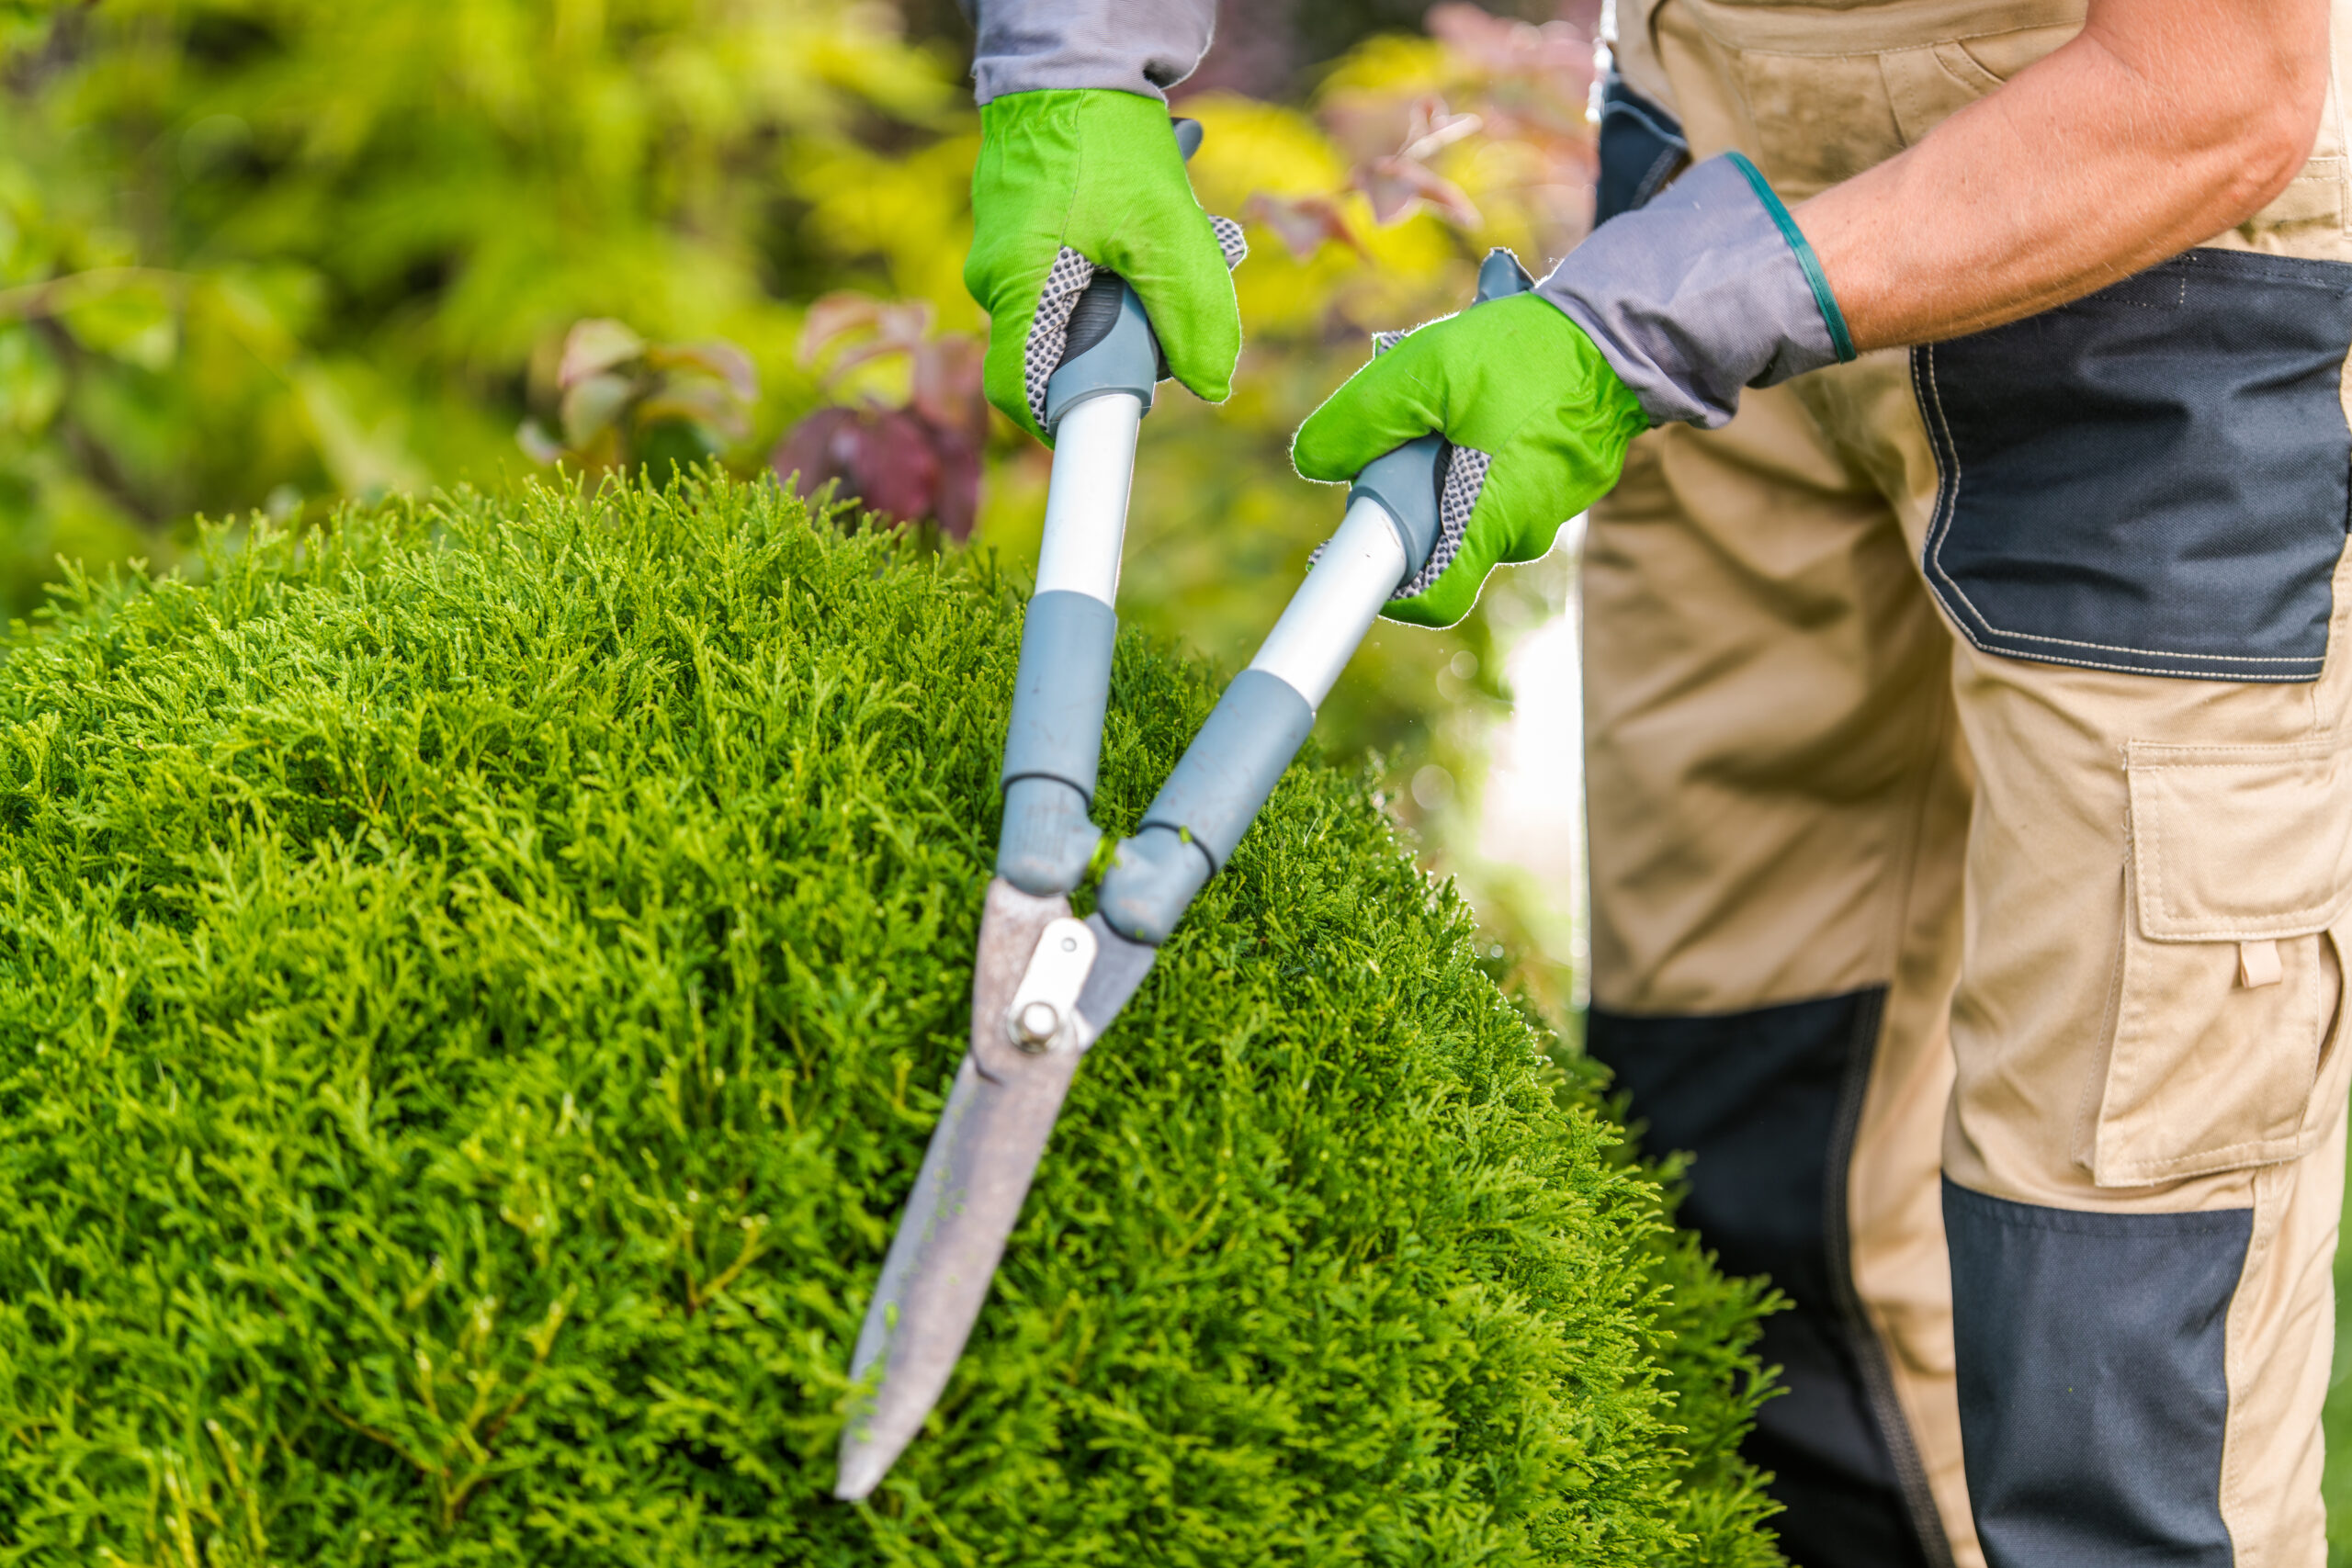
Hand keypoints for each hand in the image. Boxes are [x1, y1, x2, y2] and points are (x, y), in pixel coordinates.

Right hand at [965, 90, 1241, 443]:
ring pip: (1078, 306)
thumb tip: (1213, 387)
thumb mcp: (1164, 231)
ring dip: (1135, 291)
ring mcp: (1010, 250)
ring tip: (1182, 242)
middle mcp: (1000, 278)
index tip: (1110, 423)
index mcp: (1019, 290)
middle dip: (1127, 341)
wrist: (1074, 61)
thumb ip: (1191, 314)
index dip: (1063, 423)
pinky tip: (1158, 219)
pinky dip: (1121, 258)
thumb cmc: (1108, 142)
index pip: (1020, 394)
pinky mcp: (1028, 225)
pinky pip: (1075, 267)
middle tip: (1176, 304)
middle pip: (1063, 352)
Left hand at [1292, 292, 1647, 628]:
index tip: (1346, 548)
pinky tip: (1490, 394)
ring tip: (1458, 395)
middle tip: (1413, 425)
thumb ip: (1360, 420)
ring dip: (1447, 456)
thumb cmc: (1530, 354)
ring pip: (1468, 499)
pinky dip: (1482, 444)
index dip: (1382, 586)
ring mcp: (1548, 508)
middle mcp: (1524, 531)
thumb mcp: (1426, 370)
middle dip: (1409, 487)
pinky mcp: (1562, 480)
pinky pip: (1502, 475)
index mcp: (1490, 521)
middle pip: (1437, 535)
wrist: (1622, 331)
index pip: (1430, 598)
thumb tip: (1312, 461)